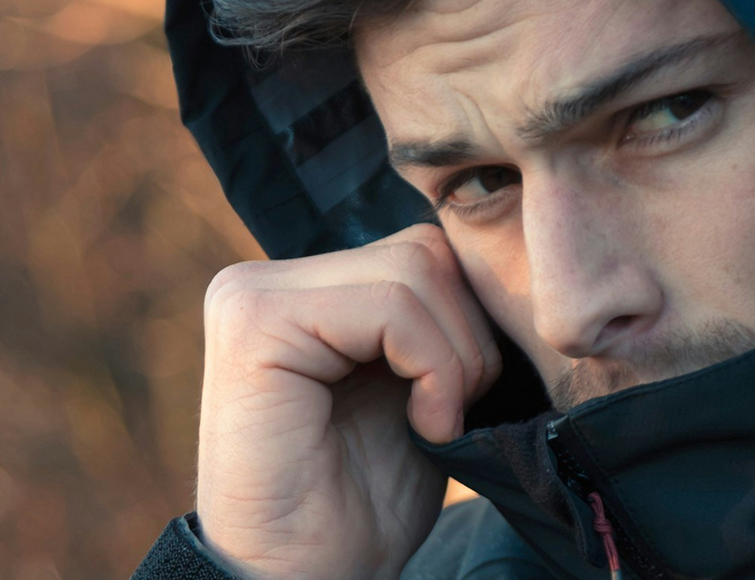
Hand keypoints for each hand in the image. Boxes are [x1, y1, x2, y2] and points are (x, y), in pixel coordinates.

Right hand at [192, 224, 500, 579]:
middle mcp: (266, 281)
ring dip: (455, 360)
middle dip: (469, 339)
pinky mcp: (256, 324)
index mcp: (304, 290)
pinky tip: (423, 426)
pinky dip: (435, 369)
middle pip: (427, 252)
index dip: (474, 323)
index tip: (465, 400)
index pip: (428, 251)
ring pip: (417, 273)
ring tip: (433, 423)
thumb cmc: (365, 504)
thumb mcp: (418, 390)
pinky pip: (392, 306)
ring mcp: (253, 296)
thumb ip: (437, 320)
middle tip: (450, 415)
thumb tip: (501, 265)